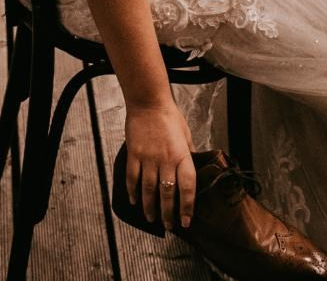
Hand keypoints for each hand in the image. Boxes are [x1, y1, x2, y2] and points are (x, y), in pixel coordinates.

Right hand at [122, 102, 196, 228]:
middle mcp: (166, 159)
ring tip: (151, 218)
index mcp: (182, 155)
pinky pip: (132, 178)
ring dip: (150, 207)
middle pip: (167, 193)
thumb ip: (189, 154)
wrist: (148, 101)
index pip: (187, 188)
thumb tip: (194, 169)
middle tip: (168, 225)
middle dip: (168, 213)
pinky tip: (135, 201)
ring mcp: (148, 158)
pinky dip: (133, 192)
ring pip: (149, 190)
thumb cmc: (169, 116)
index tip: (186, 221)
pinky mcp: (134, 154)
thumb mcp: (186, 135)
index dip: (187, 207)